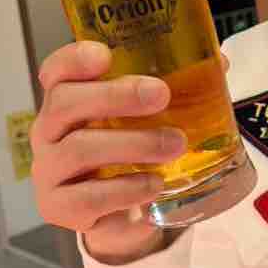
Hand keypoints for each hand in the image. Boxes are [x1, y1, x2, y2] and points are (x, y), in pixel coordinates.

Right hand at [30, 41, 230, 264]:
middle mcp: (48, 132)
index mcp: (66, 100)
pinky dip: (126, 189)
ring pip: (79, 150)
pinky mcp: (59, 208)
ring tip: (174, 144)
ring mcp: (50, 171)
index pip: (56, 71)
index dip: (74, 59)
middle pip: (64, 103)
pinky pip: (88, 198)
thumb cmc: (128, 152)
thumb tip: (218, 63)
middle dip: (115, 95)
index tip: (105, 54)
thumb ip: (172, 87)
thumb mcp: (144, 118)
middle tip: (160, 94)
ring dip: (132, 144)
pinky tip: (155, 184)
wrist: (116, 214)